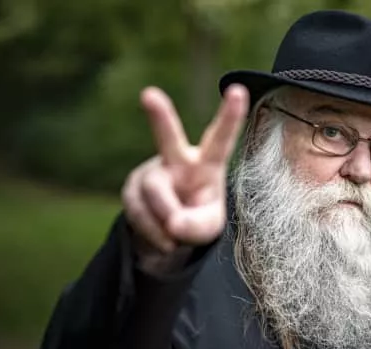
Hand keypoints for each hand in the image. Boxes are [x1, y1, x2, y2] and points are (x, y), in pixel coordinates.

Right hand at [122, 84, 248, 252]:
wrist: (168, 230)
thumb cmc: (198, 219)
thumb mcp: (208, 229)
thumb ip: (197, 227)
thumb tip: (173, 223)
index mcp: (208, 164)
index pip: (221, 139)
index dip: (230, 117)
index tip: (238, 90)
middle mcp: (178, 160)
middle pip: (168, 139)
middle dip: (160, 116)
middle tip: (149, 95)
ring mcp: (152, 172)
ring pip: (154, 193)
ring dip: (165, 219)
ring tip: (175, 234)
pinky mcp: (132, 188)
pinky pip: (139, 213)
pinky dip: (152, 233)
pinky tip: (163, 237)